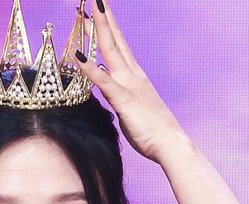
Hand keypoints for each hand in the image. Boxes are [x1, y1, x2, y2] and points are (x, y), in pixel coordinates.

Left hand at [77, 0, 189, 163]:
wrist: (171, 144)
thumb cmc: (153, 133)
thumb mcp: (134, 111)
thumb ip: (121, 97)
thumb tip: (109, 91)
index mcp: (135, 78)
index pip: (119, 47)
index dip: (109, 28)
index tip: (100, 11)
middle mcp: (132, 76)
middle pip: (115, 41)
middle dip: (104, 18)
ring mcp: (128, 86)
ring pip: (111, 51)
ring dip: (100, 29)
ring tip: (90, 9)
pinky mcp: (124, 100)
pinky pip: (103, 81)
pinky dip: (90, 68)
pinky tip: (77, 55)